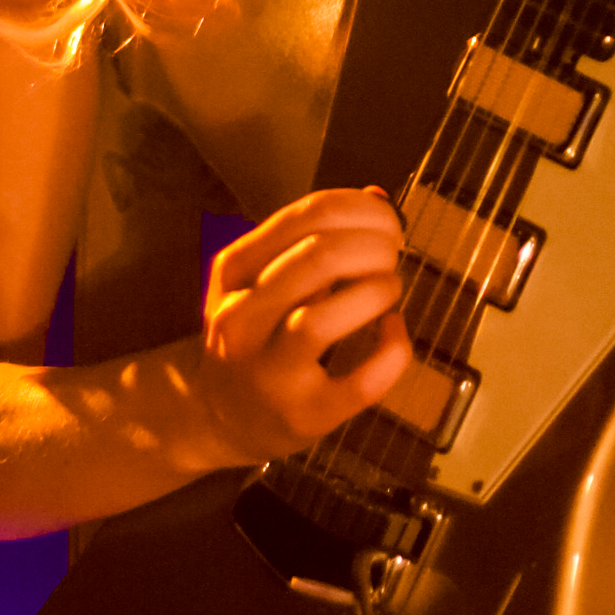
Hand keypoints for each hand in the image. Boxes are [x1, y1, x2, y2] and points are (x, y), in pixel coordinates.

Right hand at [193, 186, 410, 465]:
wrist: (220, 417)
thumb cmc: (256, 333)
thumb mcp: (264, 277)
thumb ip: (315, 236)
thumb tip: (378, 197)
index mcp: (234, 270)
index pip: (306, 216)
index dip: (361, 210)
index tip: (387, 222)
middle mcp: (241, 319)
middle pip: (318, 258)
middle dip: (375, 246)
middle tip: (394, 254)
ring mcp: (269, 372)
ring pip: (323, 318)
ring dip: (376, 290)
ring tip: (390, 288)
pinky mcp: (305, 415)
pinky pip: (361, 383)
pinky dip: (392, 351)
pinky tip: (393, 331)